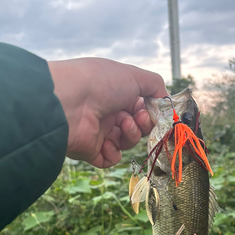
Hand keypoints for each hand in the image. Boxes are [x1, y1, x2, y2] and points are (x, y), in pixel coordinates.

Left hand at [48, 58, 166, 167]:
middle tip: (138, 117)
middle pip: (137, 126)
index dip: (151, 111)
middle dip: (144, 123)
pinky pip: (110, 158)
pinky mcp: (90, 150)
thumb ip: (155, 85)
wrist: (68, 102)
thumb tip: (166, 100)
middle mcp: (108, 112)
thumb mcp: (134, 75)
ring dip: (131, 135)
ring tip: (122, 124)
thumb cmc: (100, 83)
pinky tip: (108, 143)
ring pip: (126, 142)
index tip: (156, 110)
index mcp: (116, 93)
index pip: (141, 107)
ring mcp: (99, 131)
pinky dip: (114, 153)